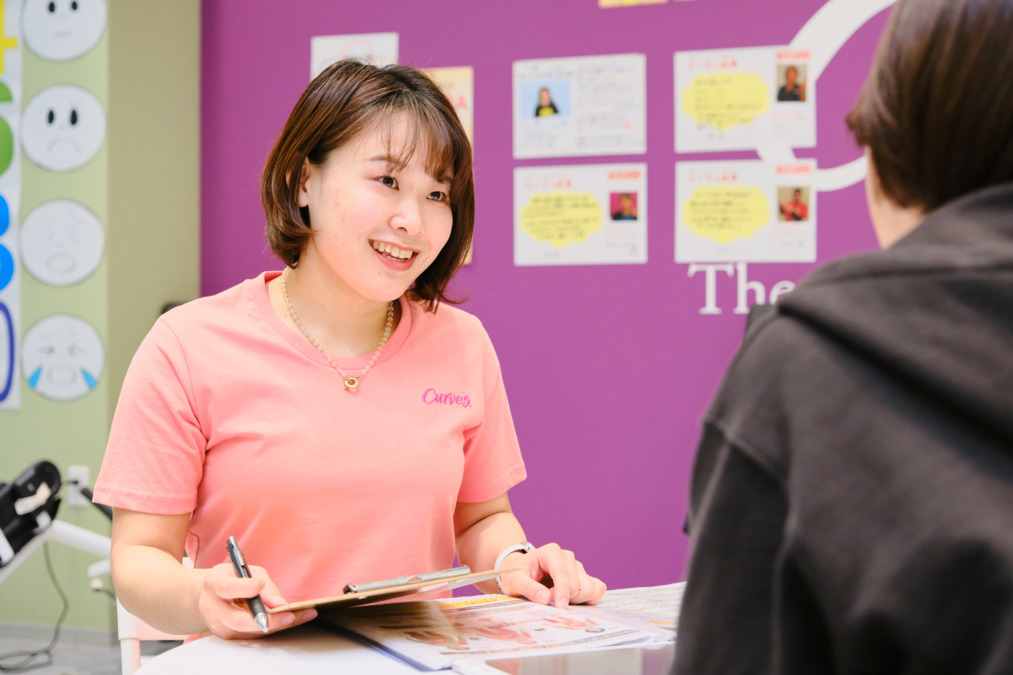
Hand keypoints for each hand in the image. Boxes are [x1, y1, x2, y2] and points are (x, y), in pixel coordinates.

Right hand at [197, 563, 316, 638]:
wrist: (208, 594)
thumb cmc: (231, 578)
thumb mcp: (246, 570)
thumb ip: (264, 584)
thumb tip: (280, 603)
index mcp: (215, 584)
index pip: (228, 589)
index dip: (245, 588)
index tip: (260, 585)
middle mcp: (213, 608)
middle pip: (238, 620)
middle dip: (267, 619)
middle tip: (290, 614)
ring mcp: (219, 625)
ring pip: (250, 631)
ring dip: (278, 624)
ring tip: (303, 614)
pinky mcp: (228, 635)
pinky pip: (253, 634)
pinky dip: (274, 627)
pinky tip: (293, 619)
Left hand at [497, 543, 606, 609]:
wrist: (519, 570)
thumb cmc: (516, 574)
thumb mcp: (515, 581)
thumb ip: (529, 589)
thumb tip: (546, 598)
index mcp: (551, 552)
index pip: (562, 573)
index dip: (562, 592)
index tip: (560, 608)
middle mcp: (567, 557)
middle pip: (578, 585)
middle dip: (565, 598)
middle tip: (548, 601)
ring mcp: (577, 567)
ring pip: (590, 589)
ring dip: (576, 600)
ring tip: (558, 599)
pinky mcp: (584, 577)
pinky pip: (598, 588)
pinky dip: (588, 599)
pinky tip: (573, 601)